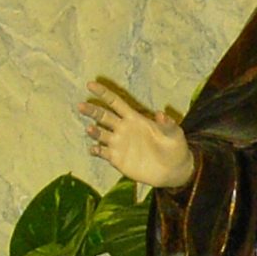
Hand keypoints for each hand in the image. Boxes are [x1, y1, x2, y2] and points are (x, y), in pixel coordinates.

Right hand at [79, 80, 194, 188]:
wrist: (173, 170)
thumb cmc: (175, 148)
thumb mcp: (175, 134)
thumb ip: (168, 124)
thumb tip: (161, 113)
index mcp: (135, 119)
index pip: (115, 102)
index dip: (103, 93)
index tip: (90, 85)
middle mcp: (123, 129)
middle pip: (103, 116)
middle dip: (92, 110)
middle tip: (81, 106)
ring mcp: (119, 144)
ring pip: (101, 134)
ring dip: (94, 131)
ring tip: (90, 129)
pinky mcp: (117, 159)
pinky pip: (102, 153)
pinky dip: (96, 151)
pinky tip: (94, 149)